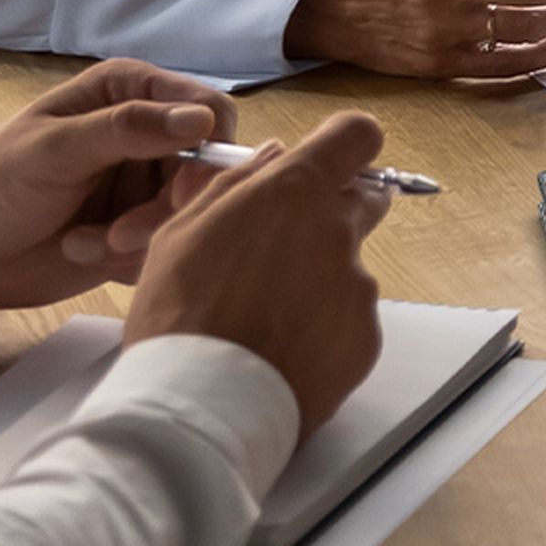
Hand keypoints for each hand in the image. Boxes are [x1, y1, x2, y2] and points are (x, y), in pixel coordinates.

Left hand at [0, 60, 240, 309]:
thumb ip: (127, 130)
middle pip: (206, 170)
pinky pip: (166, 245)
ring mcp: (145, 184)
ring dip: (140, 237)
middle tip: (121, 233)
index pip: (210, 110)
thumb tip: (202, 119)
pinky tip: (83, 252)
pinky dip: (128, 258)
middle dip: (165, 208)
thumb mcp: (56, 150)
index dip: (210, 148)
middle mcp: (148, 134)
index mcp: (133, 92)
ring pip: (188, 213)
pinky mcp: (139, 228)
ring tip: (86, 244)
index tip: (182, 187)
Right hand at [124, 111, 392, 430]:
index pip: (356, 136)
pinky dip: (324, 330)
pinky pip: (350, 320)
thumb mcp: (180, 235)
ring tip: (263, 320)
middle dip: (333, 214)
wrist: (200, 409)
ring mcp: (357, 288)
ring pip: (349, 268)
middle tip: (283, 250)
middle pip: (363, 201)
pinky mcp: (366, 338)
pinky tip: (280, 352)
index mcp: (293, 195)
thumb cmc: (178, 319)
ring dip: (319, 282)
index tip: (327, 162)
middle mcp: (338, 233)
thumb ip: (234, 185)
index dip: (344, 146)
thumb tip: (272, 156)